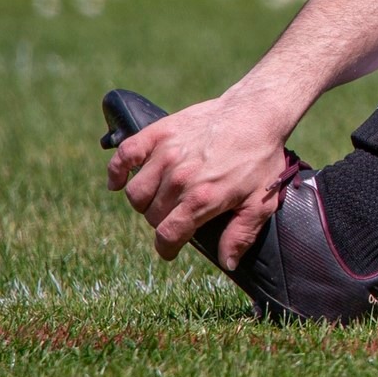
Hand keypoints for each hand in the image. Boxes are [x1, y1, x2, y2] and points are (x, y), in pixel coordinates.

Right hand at [104, 95, 290, 268]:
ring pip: (136, 192)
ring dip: (144, 201)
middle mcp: (180, 178)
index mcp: (202, 198)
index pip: (168, 235)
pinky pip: (124, 156)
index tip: (170, 249)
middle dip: (162, 221)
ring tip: (160, 198)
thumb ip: (241, 235)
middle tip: (177, 214)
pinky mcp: (159, 132)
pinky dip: (116, 171)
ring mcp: (166, 154)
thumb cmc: (261, 157)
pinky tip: (119, 182)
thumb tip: (227, 264)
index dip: (167, 248)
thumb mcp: (261, 201)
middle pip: (152, 215)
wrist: (257, 112)